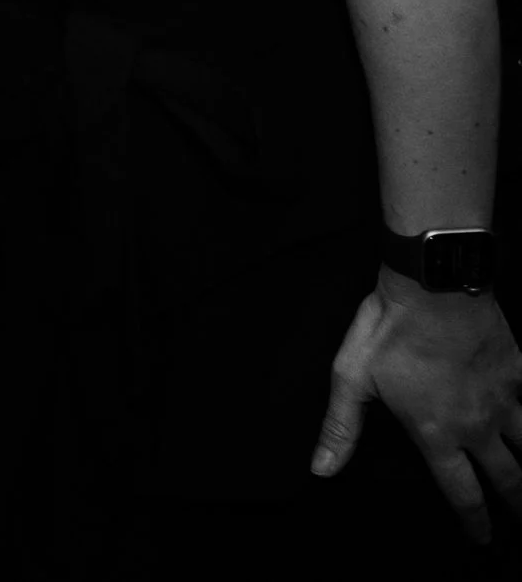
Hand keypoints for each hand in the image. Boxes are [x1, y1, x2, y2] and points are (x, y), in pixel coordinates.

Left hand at [314, 274, 521, 543]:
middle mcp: (478, 424)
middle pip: (507, 478)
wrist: (432, 284)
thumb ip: (341, 429)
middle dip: (516, 507)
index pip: (459, 490)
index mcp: (437, 432)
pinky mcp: (518, 370)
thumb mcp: (352, 379)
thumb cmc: (389, 330)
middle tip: (520, 525)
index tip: (482, 539)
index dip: (472, 520)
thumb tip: (321, 469)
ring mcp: (504, 398)